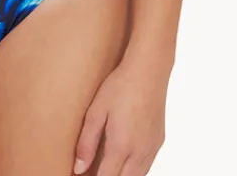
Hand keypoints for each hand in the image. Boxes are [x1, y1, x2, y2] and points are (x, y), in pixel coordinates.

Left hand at [73, 57, 167, 175]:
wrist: (149, 70)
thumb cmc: (121, 86)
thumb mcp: (96, 111)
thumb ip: (86, 143)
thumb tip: (78, 168)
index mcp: (121, 146)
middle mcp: (139, 152)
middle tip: (91, 171)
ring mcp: (151, 148)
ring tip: (105, 167)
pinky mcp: (158, 142)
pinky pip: (146, 167)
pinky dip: (133, 171)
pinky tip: (123, 162)